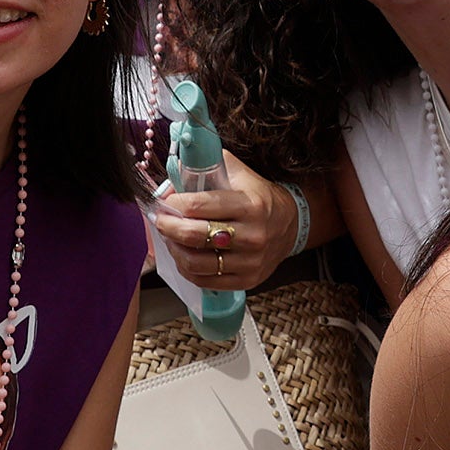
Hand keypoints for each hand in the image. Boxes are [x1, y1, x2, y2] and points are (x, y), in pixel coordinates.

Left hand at [149, 153, 305, 293]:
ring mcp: (250, 261)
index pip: (198, 206)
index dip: (172, 204)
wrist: (290, 225)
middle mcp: (252, 235)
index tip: (163, 202)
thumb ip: (207, 168)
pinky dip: (187, 269)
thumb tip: (172, 175)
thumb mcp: (238, 173)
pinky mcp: (247, 280)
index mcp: (250, 205)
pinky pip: (204, 281)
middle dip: (167, 227)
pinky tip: (184, 256)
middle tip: (160, 220)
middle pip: (193, 236)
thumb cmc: (259, 197)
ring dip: (174, 250)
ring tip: (170, 239)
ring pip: (195, 263)